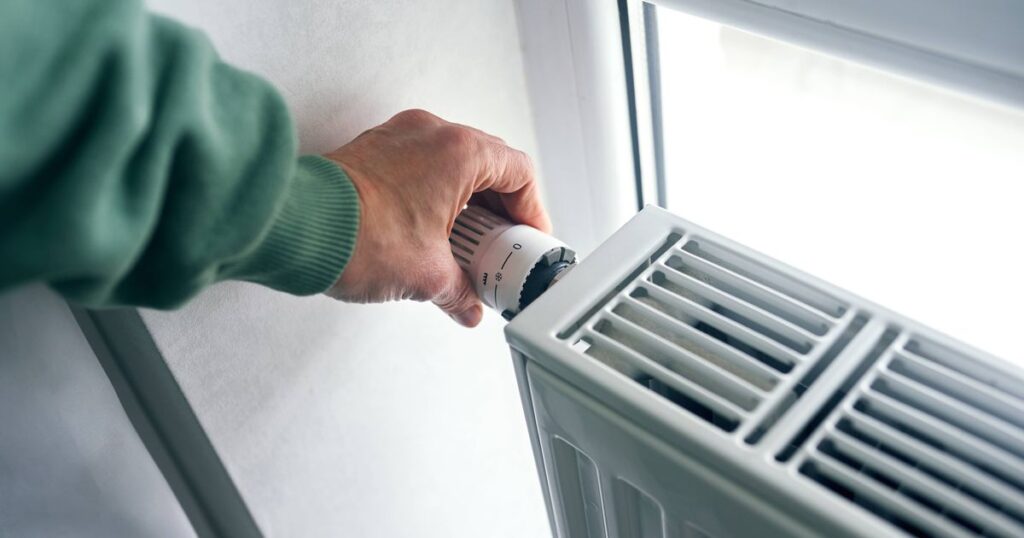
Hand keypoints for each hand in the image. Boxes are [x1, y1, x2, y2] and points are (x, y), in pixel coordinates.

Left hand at [323, 109, 550, 326]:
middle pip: (489, 166)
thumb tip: (466, 305)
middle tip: (498, 246)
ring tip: (461, 246)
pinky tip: (428, 233)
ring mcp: (400, 137)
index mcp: (458, 152)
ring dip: (466, 204)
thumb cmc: (354, 235)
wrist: (294, 227)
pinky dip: (435, 196)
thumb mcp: (426, 275)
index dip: (532, 211)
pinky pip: (421, 166)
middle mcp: (431, 134)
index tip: (528, 237)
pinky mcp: (374, 150)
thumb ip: (459, 293)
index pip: (519, 172)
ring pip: (453, 165)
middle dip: (499, 211)